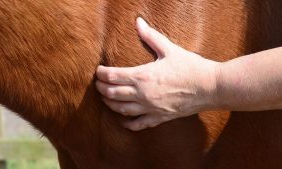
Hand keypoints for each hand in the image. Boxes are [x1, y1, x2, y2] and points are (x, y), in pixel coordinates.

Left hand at [96, 17, 218, 130]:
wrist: (210, 87)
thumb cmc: (191, 67)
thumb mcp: (169, 49)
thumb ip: (151, 36)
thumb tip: (138, 22)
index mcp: (143, 76)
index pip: (113, 76)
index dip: (102, 74)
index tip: (99, 71)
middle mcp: (143, 94)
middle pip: (112, 94)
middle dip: (101, 89)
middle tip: (99, 84)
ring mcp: (150, 108)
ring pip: (121, 110)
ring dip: (110, 104)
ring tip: (106, 99)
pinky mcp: (160, 117)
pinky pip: (139, 124)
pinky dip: (128, 124)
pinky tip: (123, 120)